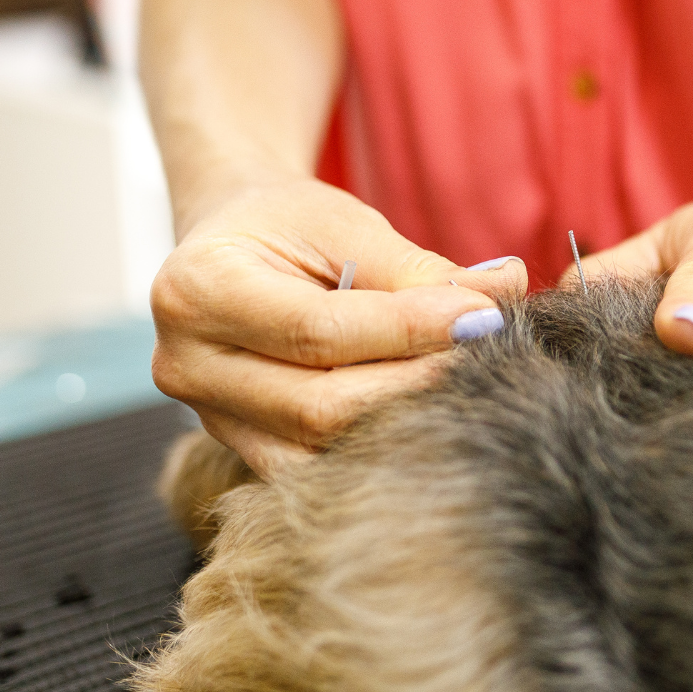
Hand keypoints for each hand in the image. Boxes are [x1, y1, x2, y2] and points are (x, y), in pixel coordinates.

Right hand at [150, 178, 525, 475]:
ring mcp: (210, 420)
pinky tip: (431, 415)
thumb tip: (505, 290)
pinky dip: (380, 444)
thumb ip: (418, 269)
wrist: (234, 249)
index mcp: (196, 292)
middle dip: (417, 383)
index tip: (486, 316)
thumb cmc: (290, 226)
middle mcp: (187, 366)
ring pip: (323, 448)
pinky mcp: (243, 451)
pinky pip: (319, 468)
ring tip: (469, 384)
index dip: (410, 330)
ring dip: (406, 422)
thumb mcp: (345, 224)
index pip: (320, 331)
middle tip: (493, 356)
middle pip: (321, 406)